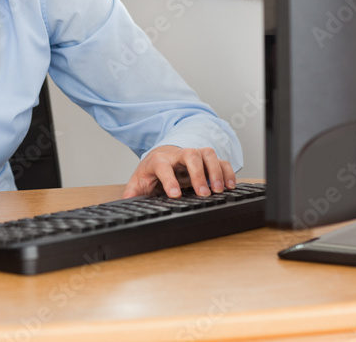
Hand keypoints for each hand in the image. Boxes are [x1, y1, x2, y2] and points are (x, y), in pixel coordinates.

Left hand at [121, 145, 235, 198]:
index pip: (163, 166)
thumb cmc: (152, 170)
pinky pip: (220, 160)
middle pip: (189, 155)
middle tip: (203, 193)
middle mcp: (178, 154)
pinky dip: (227, 171)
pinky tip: (230, 186)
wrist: (162, 155)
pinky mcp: (206, 159)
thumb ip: (132, 192)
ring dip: (215, 171)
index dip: (169, 180)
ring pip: (207, 153)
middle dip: (197, 173)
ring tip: (219, 190)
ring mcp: (194, 154)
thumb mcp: (139, 181)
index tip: (175, 195)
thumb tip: (125, 202)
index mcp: (159, 160)